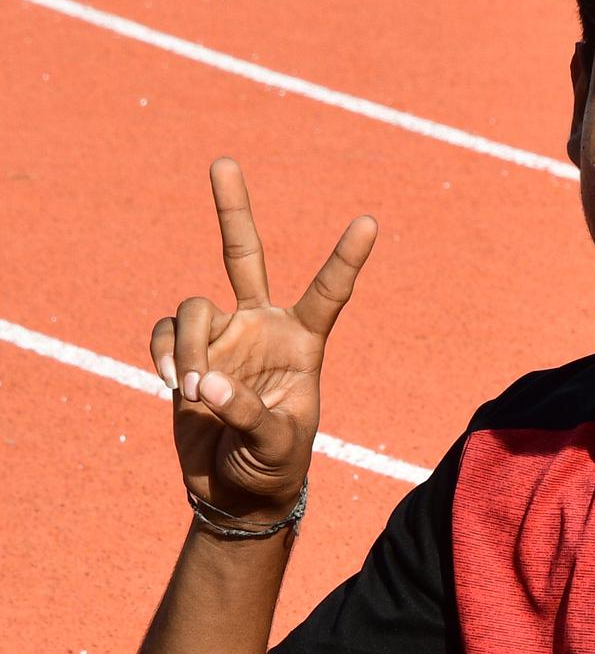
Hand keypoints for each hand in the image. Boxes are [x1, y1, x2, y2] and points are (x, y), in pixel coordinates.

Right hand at [151, 158, 377, 517]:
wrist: (235, 490)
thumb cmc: (274, 466)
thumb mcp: (277, 444)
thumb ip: (247, 412)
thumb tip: (207, 381)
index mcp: (303, 343)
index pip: (327, 293)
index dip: (346, 258)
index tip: (370, 222)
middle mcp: (261, 328)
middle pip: (243, 255)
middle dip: (232, 209)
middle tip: (223, 162)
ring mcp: (221, 337)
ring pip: (194, 308)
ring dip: (188, 346)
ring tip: (192, 390)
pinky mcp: (185, 354)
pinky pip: (165, 333)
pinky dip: (166, 354)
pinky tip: (173, 384)